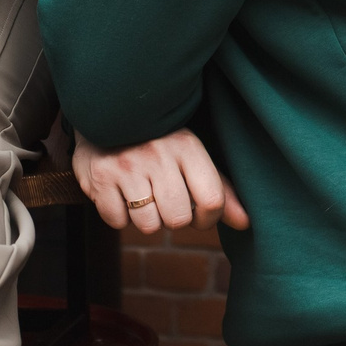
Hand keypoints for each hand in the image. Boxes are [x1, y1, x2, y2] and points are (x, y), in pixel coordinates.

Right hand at [72, 128, 248, 235]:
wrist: (105, 120)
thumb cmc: (158, 147)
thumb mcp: (191, 159)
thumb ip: (220, 191)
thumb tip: (245, 223)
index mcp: (187, 146)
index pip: (212, 200)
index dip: (207, 218)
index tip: (197, 213)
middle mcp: (158, 153)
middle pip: (178, 219)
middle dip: (173, 219)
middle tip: (164, 201)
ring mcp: (127, 164)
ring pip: (148, 224)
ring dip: (145, 219)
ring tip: (141, 195)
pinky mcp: (100, 176)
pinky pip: (117, 221)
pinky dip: (118, 215)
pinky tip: (119, 193)